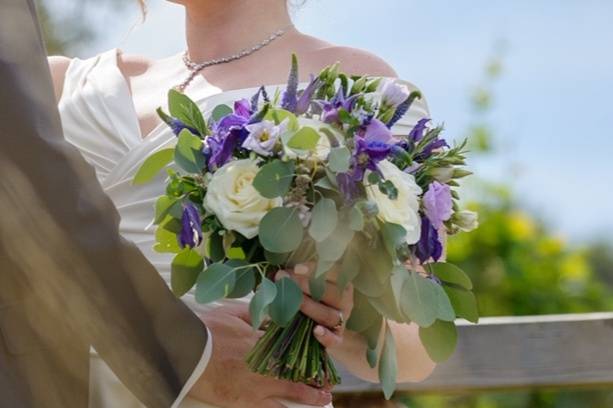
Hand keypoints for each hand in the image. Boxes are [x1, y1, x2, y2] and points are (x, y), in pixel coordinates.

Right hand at [189, 304, 331, 407]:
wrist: (188, 352)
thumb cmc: (207, 331)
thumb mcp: (232, 313)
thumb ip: (254, 313)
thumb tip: (267, 313)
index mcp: (265, 341)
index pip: (293, 347)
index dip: (307, 352)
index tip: (318, 354)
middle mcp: (267, 363)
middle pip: (298, 370)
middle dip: (315, 376)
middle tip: (328, 380)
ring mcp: (259, 384)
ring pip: (292, 392)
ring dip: (310, 396)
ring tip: (323, 398)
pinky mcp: (248, 401)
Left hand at [277, 262, 353, 349]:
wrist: (321, 327)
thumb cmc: (309, 299)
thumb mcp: (303, 285)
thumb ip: (293, 278)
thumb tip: (276, 275)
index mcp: (340, 282)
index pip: (332, 271)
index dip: (315, 269)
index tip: (297, 269)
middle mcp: (344, 301)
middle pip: (330, 292)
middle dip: (306, 285)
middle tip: (285, 281)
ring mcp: (341, 321)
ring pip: (329, 315)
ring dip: (309, 307)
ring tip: (292, 303)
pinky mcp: (336, 339)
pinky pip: (335, 340)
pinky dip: (326, 336)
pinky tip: (316, 331)